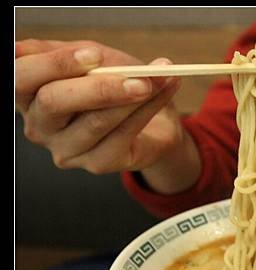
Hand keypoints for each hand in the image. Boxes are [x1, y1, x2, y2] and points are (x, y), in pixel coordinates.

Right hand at [16, 39, 200, 192]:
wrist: (153, 120)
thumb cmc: (117, 85)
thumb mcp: (95, 60)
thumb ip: (79, 53)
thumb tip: (74, 51)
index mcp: (29, 94)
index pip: (21, 77)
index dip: (54, 64)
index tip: (92, 55)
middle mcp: (40, 126)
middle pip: (54, 102)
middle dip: (97, 86)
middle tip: (135, 75)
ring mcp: (66, 149)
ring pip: (95, 120)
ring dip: (131, 96)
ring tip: (157, 79)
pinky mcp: (97, 163)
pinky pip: (124, 133)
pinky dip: (149, 108)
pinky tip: (165, 90)